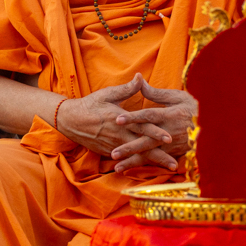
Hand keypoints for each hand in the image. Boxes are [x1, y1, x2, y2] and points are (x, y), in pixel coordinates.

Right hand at [56, 73, 176, 170]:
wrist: (70, 120)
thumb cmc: (90, 104)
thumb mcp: (107, 94)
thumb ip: (127, 89)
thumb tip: (140, 77)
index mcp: (120, 120)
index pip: (142, 127)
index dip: (156, 133)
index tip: (170, 138)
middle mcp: (118, 135)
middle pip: (143, 147)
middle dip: (160, 155)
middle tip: (176, 163)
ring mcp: (114, 146)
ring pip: (137, 156)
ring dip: (154, 162)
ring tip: (170, 168)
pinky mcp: (109, 152)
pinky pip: (127, 160)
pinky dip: (140, 164)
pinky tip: (153, 168)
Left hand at [110, 78, 197, 171]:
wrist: (216, 125)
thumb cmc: (195, 107)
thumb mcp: (178, 97)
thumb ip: (157, 93)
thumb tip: (140, 82)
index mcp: (170, 115)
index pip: (148, 116)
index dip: (133, 117)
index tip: (118, 119)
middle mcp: (170, 132)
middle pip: (147, 141)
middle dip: (130, 148)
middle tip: (113, 153)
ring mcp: (173, 145)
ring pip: (150, 154)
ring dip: (134, 161)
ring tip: (118, 168)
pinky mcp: (175, 153)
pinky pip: (157, 161)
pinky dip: (144, 167)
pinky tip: (132, 171)